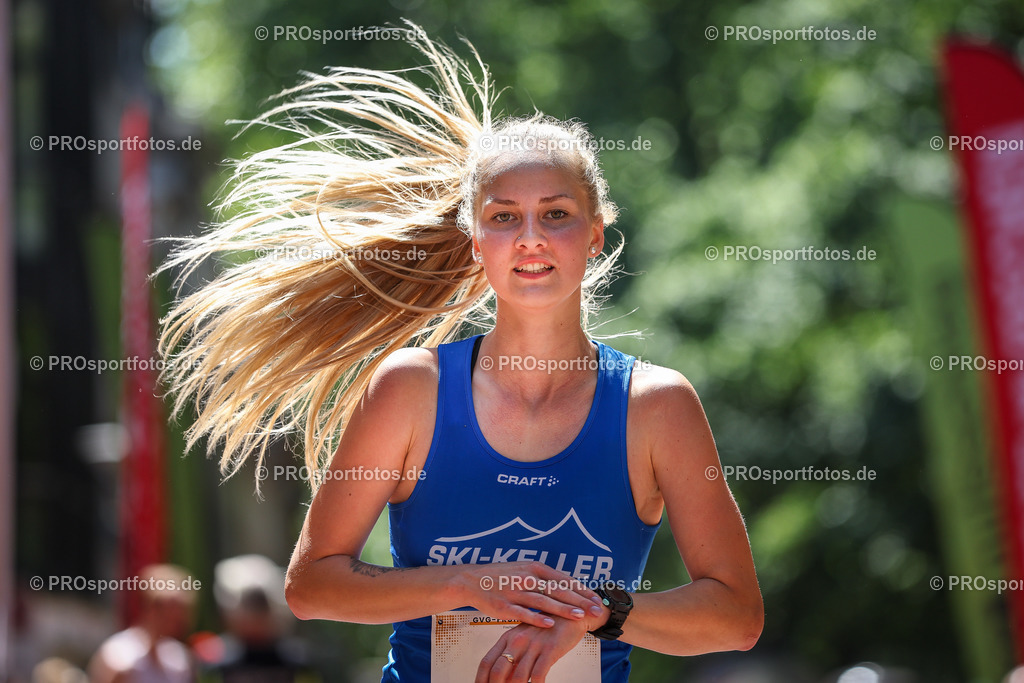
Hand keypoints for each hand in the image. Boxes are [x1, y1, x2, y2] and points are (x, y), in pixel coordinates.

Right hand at [458, 562, 605, 628]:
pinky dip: (537, 618)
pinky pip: (523, 613)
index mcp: (534, 567)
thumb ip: (544, 577)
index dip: (582, 590)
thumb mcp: (524, 569)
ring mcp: (515, 591)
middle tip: (596, 609)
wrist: (471, 581)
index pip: (564, 579)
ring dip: (563, 609)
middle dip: (579, 600)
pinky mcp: (504, 605)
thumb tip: (567, 585)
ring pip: (543, 601)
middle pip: (558, 590)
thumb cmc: (502, 576)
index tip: (597, 599)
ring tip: (580, 616)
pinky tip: (550, 624)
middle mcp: (527, 577)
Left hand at [475, 617, 589, 682]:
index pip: (486, 662)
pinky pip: (539, 675)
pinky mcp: (550, 650)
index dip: (481, 679)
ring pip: (518, 677)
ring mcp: (533, 645)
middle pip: (497, 671)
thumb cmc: (546, 627)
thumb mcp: (524, 637)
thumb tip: (502, 677)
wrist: (570, 614)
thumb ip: (512, 655)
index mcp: (508, 637)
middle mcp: (517, 641)